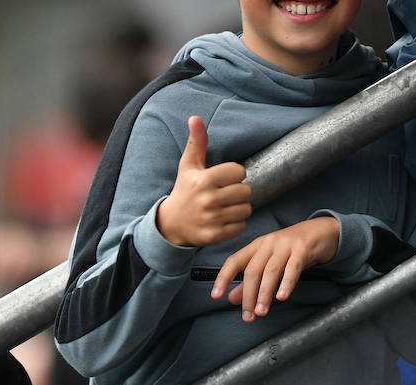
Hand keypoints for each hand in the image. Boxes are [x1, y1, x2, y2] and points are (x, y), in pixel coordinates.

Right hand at [156, 116, 251, 247]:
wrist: (170, 224)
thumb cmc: (184, 190)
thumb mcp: (188, 166)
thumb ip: (197, 142)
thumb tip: (195, 117)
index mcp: (204, 180)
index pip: (239, 172)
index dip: (234, 175)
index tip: (222, 180)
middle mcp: (207, 200)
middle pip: (246, 191)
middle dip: (239, 193)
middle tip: (226, 196)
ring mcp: (210, 219)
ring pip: (246, 210)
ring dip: (239, 209)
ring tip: (225, 208)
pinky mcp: (214, 235)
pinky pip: (241, 226)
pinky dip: (235, 225)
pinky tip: (223, 221)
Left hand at [210, 217, 339, 320]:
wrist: (323, 230)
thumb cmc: (292, 249)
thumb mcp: (269, 262)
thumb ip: (250, 281)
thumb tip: (232, 299)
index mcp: (256, 247)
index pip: (234, 262)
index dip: (223, 278)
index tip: (216, 295)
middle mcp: (268, 244)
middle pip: (252, 271)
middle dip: (248, 296)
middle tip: (247, 316)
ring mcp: (285, 245)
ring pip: (270, 271)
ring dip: (264, 294)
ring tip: (261, 311)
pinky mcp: (303, 249)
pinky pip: (293, 267)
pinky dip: (286, 283)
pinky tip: (282, 296)